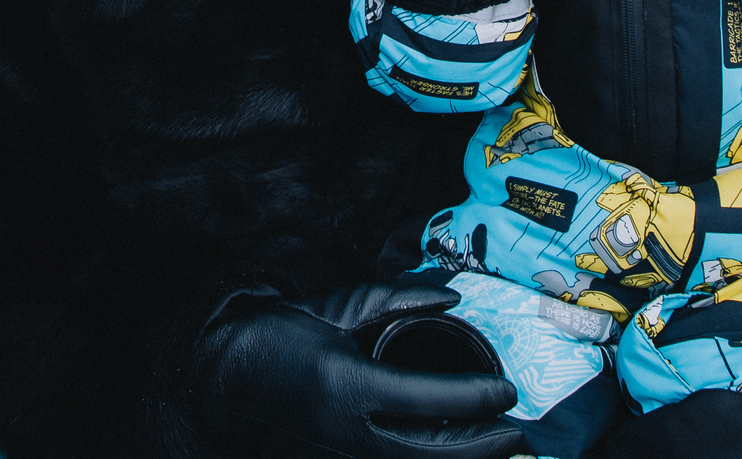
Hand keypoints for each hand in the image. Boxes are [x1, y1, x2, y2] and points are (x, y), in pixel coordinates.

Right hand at [193, 281, 521, 458]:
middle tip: (517, 432)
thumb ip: (396, 302)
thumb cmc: (276, 339)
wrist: (224, 378)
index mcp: (349, 385)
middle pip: (433, 452)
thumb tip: (451, 299)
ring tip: (495, 446)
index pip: (430, 399)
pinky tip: (448, 452)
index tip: (507, 391)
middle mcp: (350, 430)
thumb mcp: (335, 312)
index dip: (476, 399)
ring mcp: (344, 454)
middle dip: (483, 447)